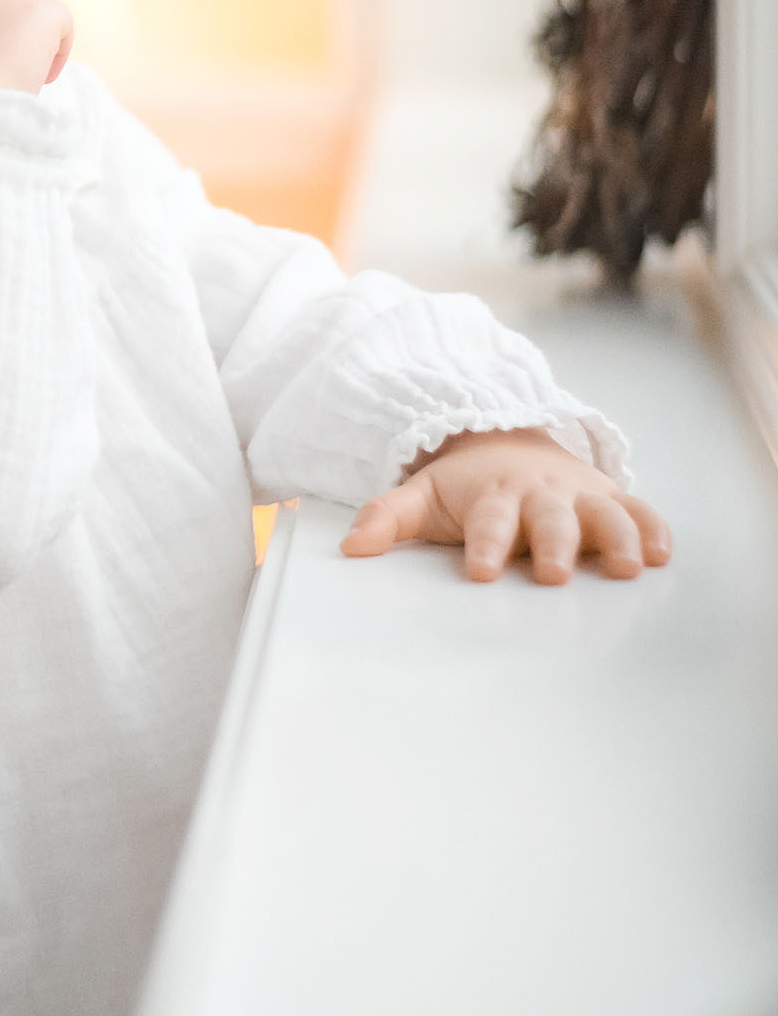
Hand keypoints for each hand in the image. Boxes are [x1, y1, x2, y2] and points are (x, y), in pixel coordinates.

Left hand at [339, 426, 672, 583]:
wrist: (505, 442)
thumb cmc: (464, 487)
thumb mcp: (422, 496)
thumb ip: (388, 519)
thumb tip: (350, 549)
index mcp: (491, 496)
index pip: (487, 522)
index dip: (486, 545)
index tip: (482, 572)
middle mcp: (539, 494)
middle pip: (549, 519)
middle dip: (553, 544)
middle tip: (553, 573)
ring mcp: (579, 495)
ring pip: (603, 514)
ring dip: (616, 538)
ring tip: (628, 568)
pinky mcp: (611, 499)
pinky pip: (640, 510)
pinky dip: (654, 529)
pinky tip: (664, 554)